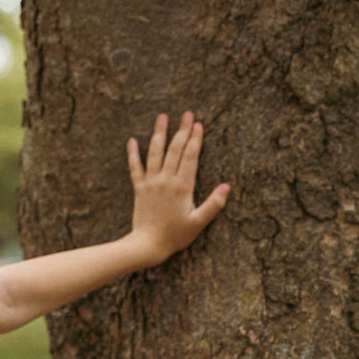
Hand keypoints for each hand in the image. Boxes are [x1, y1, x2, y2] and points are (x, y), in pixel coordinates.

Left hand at [127, 111, 229, 264]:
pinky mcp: (139, 189)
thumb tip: (226, 187)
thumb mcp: (198, 222)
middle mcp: (166, 180)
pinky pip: (135, 168)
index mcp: (182, 186)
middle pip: (174, 149)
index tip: (198, 124)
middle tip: (187, 113)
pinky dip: (133, 154)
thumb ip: (213, 204)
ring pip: (155, 153)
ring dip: (159, 133)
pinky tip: (132, 140)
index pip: (190, 156)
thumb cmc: (175, 236)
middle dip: (181, 130)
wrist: (147, 245)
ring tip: (162, 116)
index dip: (195, 139)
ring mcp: (151, 183)